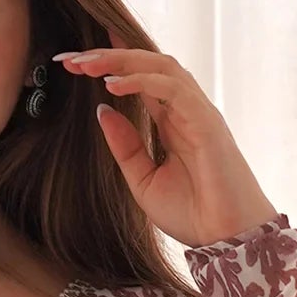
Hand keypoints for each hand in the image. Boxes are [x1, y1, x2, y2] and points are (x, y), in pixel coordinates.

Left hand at [53, 45, 278, 249]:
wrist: (225, 240)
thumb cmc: (194, 214)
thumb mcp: (144, 181)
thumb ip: (125, 147)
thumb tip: (102, 110)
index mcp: (172, 120)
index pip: (141, 78)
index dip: (111, 62)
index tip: (75, 60)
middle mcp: (186, 109)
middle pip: (147, 64)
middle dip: (108, 56)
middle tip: (71, 59)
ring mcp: (198, 111)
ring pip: (160, 66)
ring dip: (122, 60)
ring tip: (87, 63)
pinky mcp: (206, 121)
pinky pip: (172, 88)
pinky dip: (141, 81)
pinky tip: (112, 84)